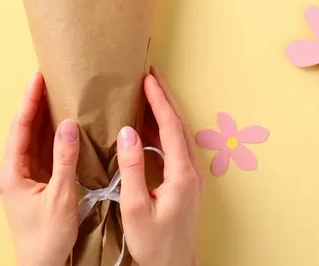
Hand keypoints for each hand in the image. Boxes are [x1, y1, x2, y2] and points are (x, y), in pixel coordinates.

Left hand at [0, 72, 79, 265]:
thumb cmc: (47, 237)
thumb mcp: (61, 197)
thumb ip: (65, 159)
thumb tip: (68, 124)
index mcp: (12, 171)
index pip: (20, 127)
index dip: (30, 100)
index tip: (38, 77)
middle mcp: (13, 170)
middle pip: (23, 128)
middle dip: (35, 103)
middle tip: (47, 77)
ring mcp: (23, 176)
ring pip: (32, 139)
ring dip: (42, 116)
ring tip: (55, 92)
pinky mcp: (34, 182)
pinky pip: (41, 151)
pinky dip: (50, 135)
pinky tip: (62, 123)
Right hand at [117, 68, 202, 265]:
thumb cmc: (154, 244)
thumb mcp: (134, 207)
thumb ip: (131, 168)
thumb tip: (127, 132)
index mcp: (181, 174)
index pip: (170, 126)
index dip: (158, 100)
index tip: (147, 78)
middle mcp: (191, 170)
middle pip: (179, 124)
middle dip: (164, 97)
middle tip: (149, 74)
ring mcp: (191, 176)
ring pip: (178, 133)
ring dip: (164, 110)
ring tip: (147, 91)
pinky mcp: (186, 182)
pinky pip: (175, 145)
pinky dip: (163, 127)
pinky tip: (148, 124)